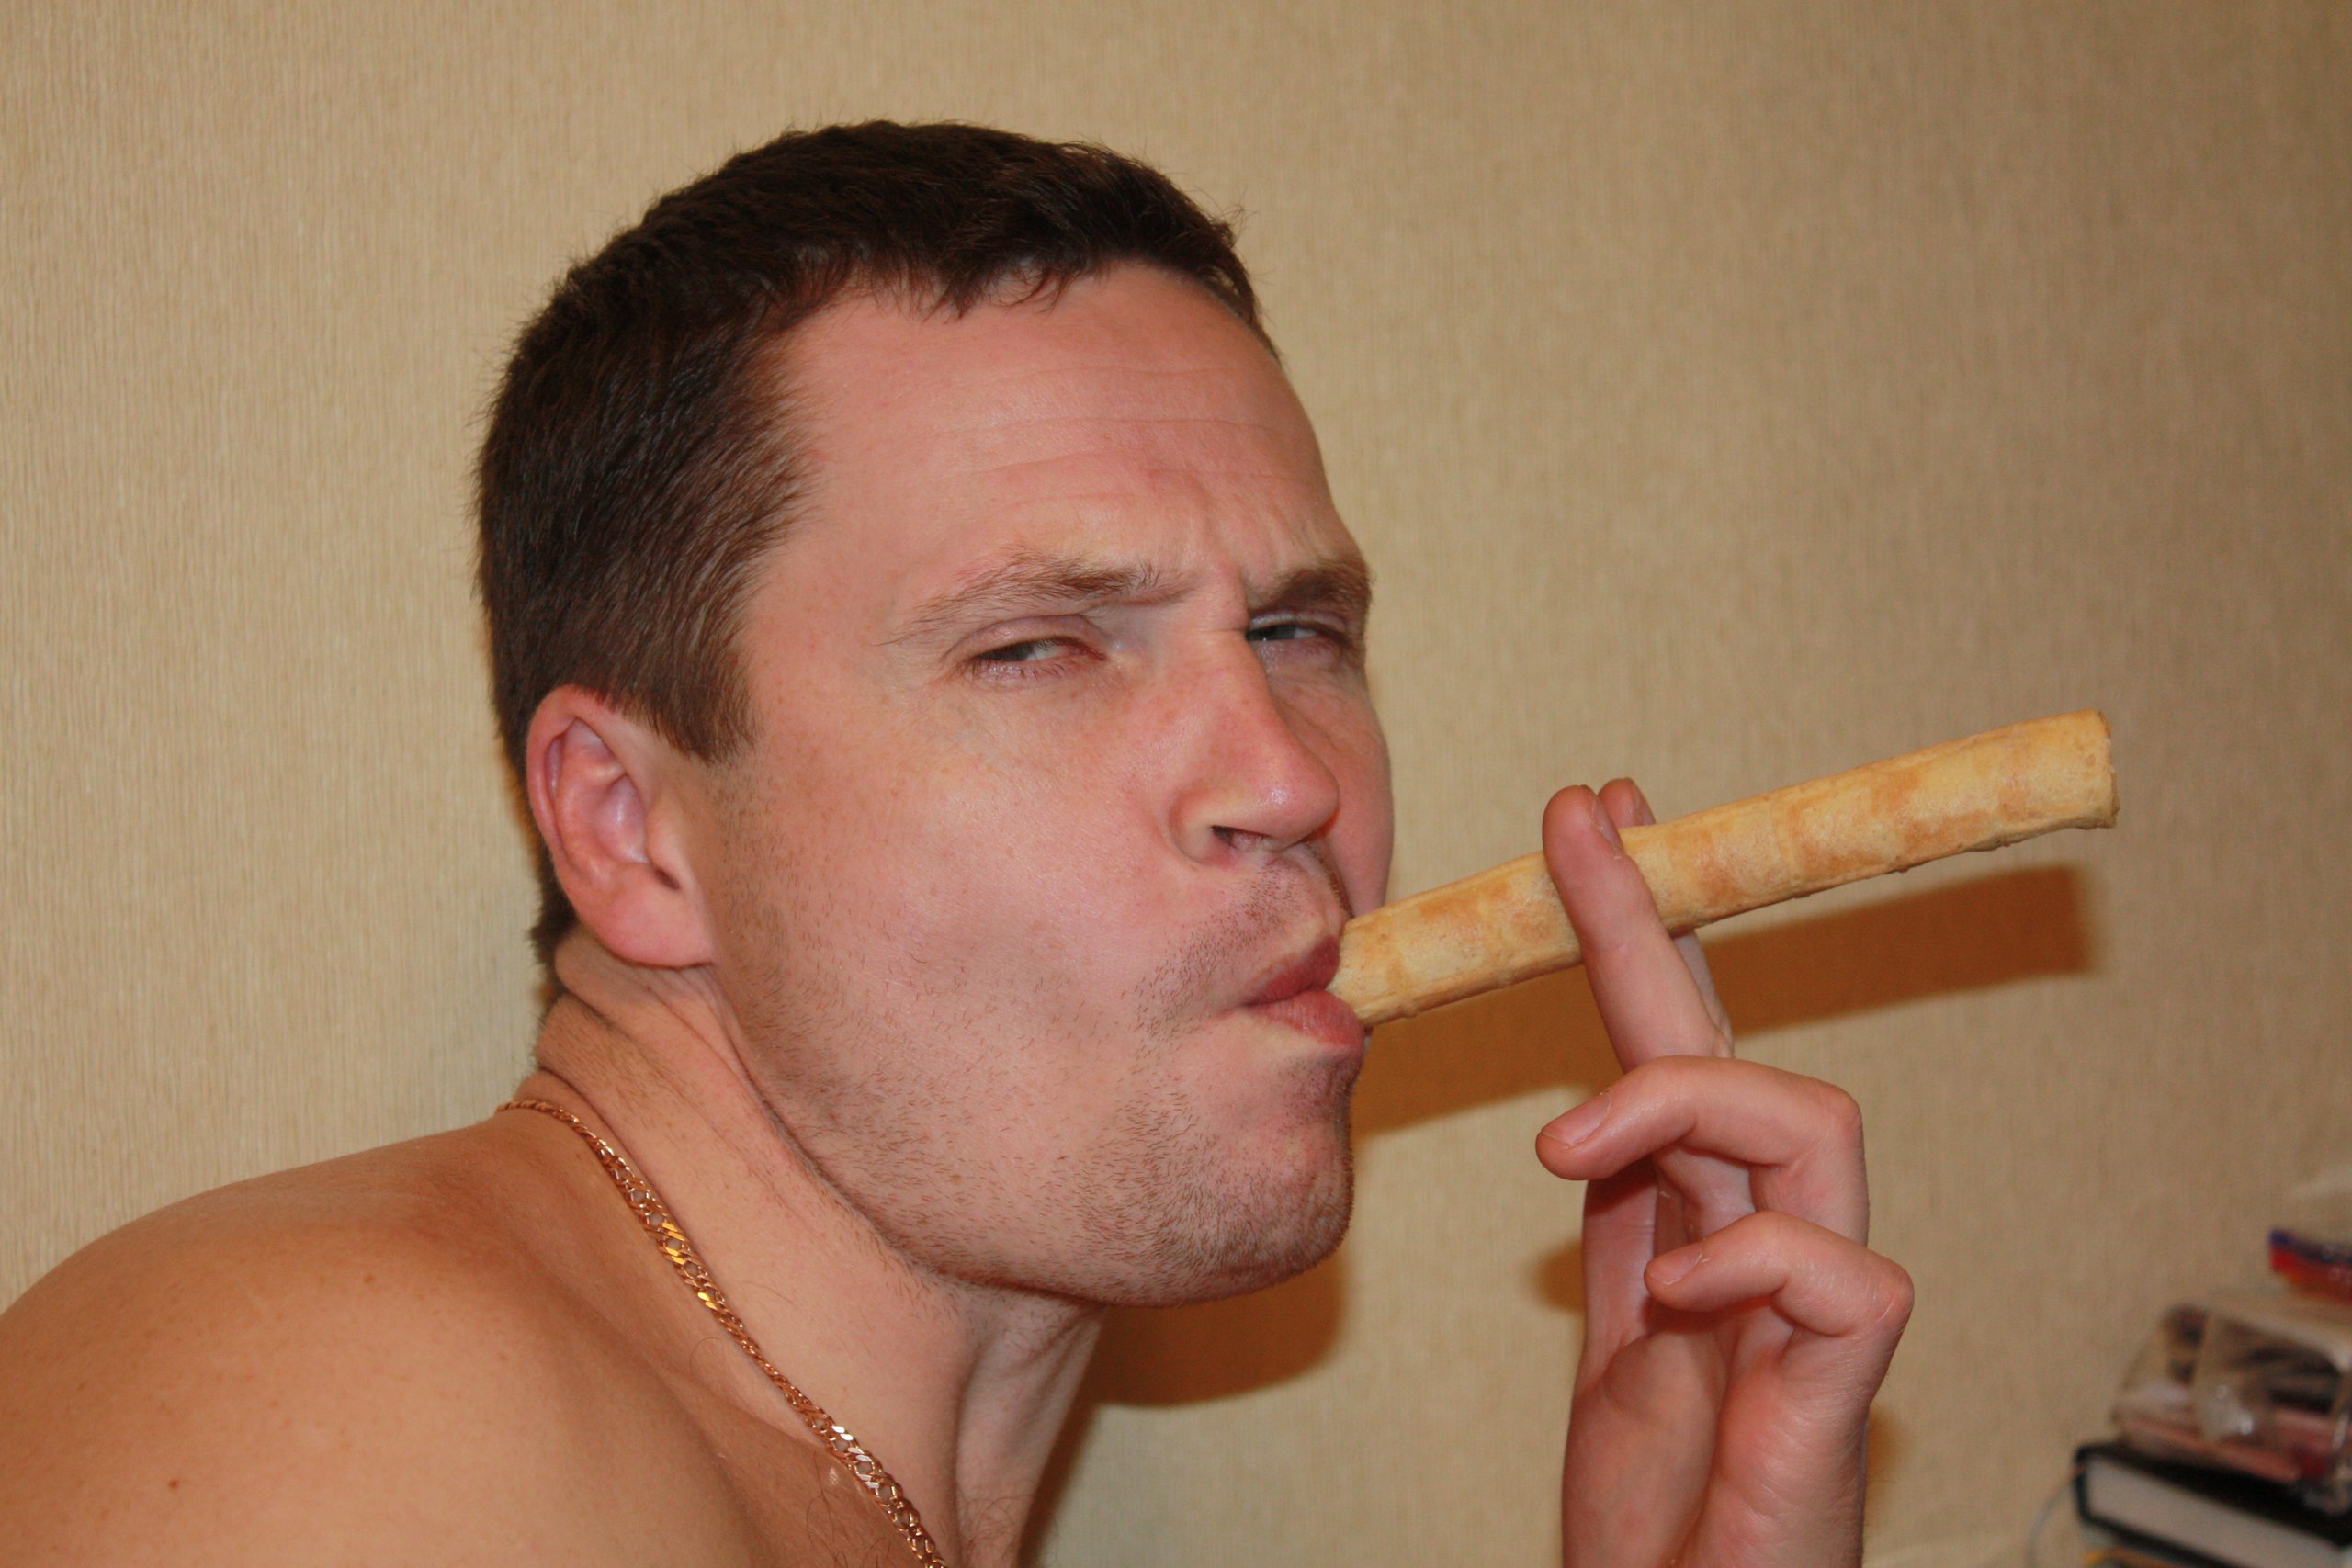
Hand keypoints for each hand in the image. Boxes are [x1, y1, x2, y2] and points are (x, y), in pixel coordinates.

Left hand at [1534, 780, 1912, 1567]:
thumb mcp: (1617, 1339)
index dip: (1640, 933)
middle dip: (1653, 924)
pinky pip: (1843, 1271)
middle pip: (1733, 1045)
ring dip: (1683, 1101)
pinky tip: (1672, 1302)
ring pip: (1816, 1122)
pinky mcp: (1846, 1391)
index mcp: (1701, 1225)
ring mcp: (1816, 1311)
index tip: (1594, 823)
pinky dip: (1748, 1265)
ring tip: (1568, 1154)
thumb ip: (1622, 1231)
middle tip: (1583, 823)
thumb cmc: (1663, 1512)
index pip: (1678, 1045)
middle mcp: (1768, 1243)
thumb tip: (1580, 1118)